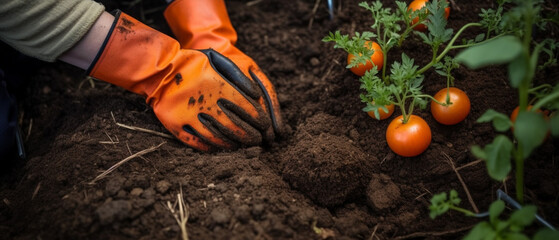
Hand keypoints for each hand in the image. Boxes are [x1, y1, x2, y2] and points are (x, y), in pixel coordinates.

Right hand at [88, 12, 277, 150]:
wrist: (159, 68)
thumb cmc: (193, 62)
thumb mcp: (217, 59)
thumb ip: (238, 76)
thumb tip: (257, 95)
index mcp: (215, 86)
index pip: (244, 108)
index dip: (258, 118)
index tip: (265, 125)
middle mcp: (202, 103)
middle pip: (233, 126)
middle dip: (249, 135)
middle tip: (258, 140)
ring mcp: (187, 116)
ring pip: (216, 137)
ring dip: (233, 143)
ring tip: (243, 146)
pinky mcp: (174, 125)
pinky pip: (196, 142)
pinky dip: (211, 147)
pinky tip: (221, 148)